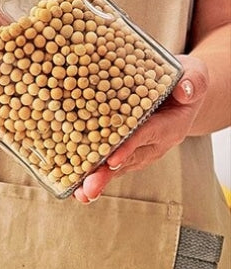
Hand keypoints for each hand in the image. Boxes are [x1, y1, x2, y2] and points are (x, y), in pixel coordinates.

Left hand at [73, 54, 207, 203]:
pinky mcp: (126, 150)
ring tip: (80, 193)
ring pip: (117, 166)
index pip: (147, 135)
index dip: (129, 146)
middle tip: (89, 188)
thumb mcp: (194, 74)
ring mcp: (140, 150)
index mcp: (170, 125)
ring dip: (97, 179)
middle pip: (128, 159)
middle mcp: (154, 143)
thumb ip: (192, 83)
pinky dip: (92, 173)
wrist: (179, 93)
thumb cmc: (182, 81)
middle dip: (106, 174)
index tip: (112, 159)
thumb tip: (184, 92)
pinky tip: (75, 187)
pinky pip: (109, 164)